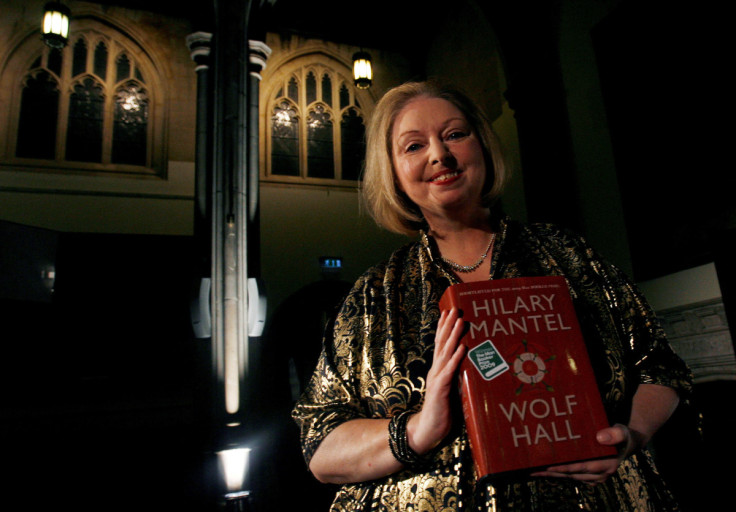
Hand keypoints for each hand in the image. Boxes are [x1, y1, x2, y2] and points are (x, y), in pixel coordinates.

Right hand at [407, 307, 466, 454]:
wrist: (427, 430)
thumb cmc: (441, 412)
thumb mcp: (451, 391)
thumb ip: (457, 378)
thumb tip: (470, 367)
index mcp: (438, 370)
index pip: (440, 344)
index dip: (444, 328)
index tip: (448, 312)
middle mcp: (436, 370)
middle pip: (442, 343)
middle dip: (448, 325)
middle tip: (454, 309)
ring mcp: (437, 379)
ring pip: (446, 353)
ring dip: (453, 336)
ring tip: (459, 321)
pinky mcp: (440, 389)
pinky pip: (449, 371)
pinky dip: (455, 358)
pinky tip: (462, 348)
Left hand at [531, 424, 637, 483]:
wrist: (628, 442)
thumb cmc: (623, 435)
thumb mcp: (621, 432)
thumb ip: (613, 434)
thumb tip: (600, 437)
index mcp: (606, 465)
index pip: (581, 468)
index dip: (564, 468)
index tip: (548, 467)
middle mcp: (600, 474)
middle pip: (572, 474)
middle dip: (553, 473)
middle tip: (534, 470)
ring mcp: (595, 476)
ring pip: (570, 476)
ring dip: (553, 474)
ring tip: (535, 471)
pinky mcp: (591, 475)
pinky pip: (573, 474)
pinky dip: (560, 472)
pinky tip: (547, 469)